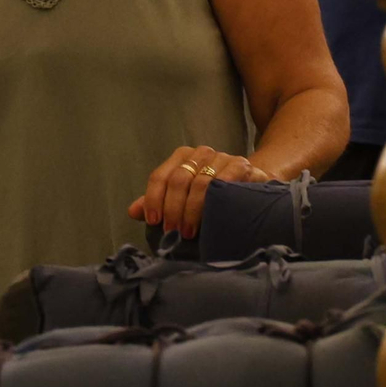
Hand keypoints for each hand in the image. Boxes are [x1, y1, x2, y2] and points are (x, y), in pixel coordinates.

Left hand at [128, 145, 272, 240]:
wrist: (252, 184)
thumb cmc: (212, 192)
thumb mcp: (183, 197)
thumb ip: (158, 202)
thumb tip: (133, 211)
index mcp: (182, 157)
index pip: (160, 176)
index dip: (153, 199)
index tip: (153, 221)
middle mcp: (200, 153)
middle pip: (179, 180)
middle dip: (173, 208)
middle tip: (172, 232)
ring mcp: (222, 157)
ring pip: (200, 182)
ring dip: (191, 210)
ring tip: (188, 233)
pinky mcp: (242, 165)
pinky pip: (225, 181)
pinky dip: (214, 201)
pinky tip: (212, 217)